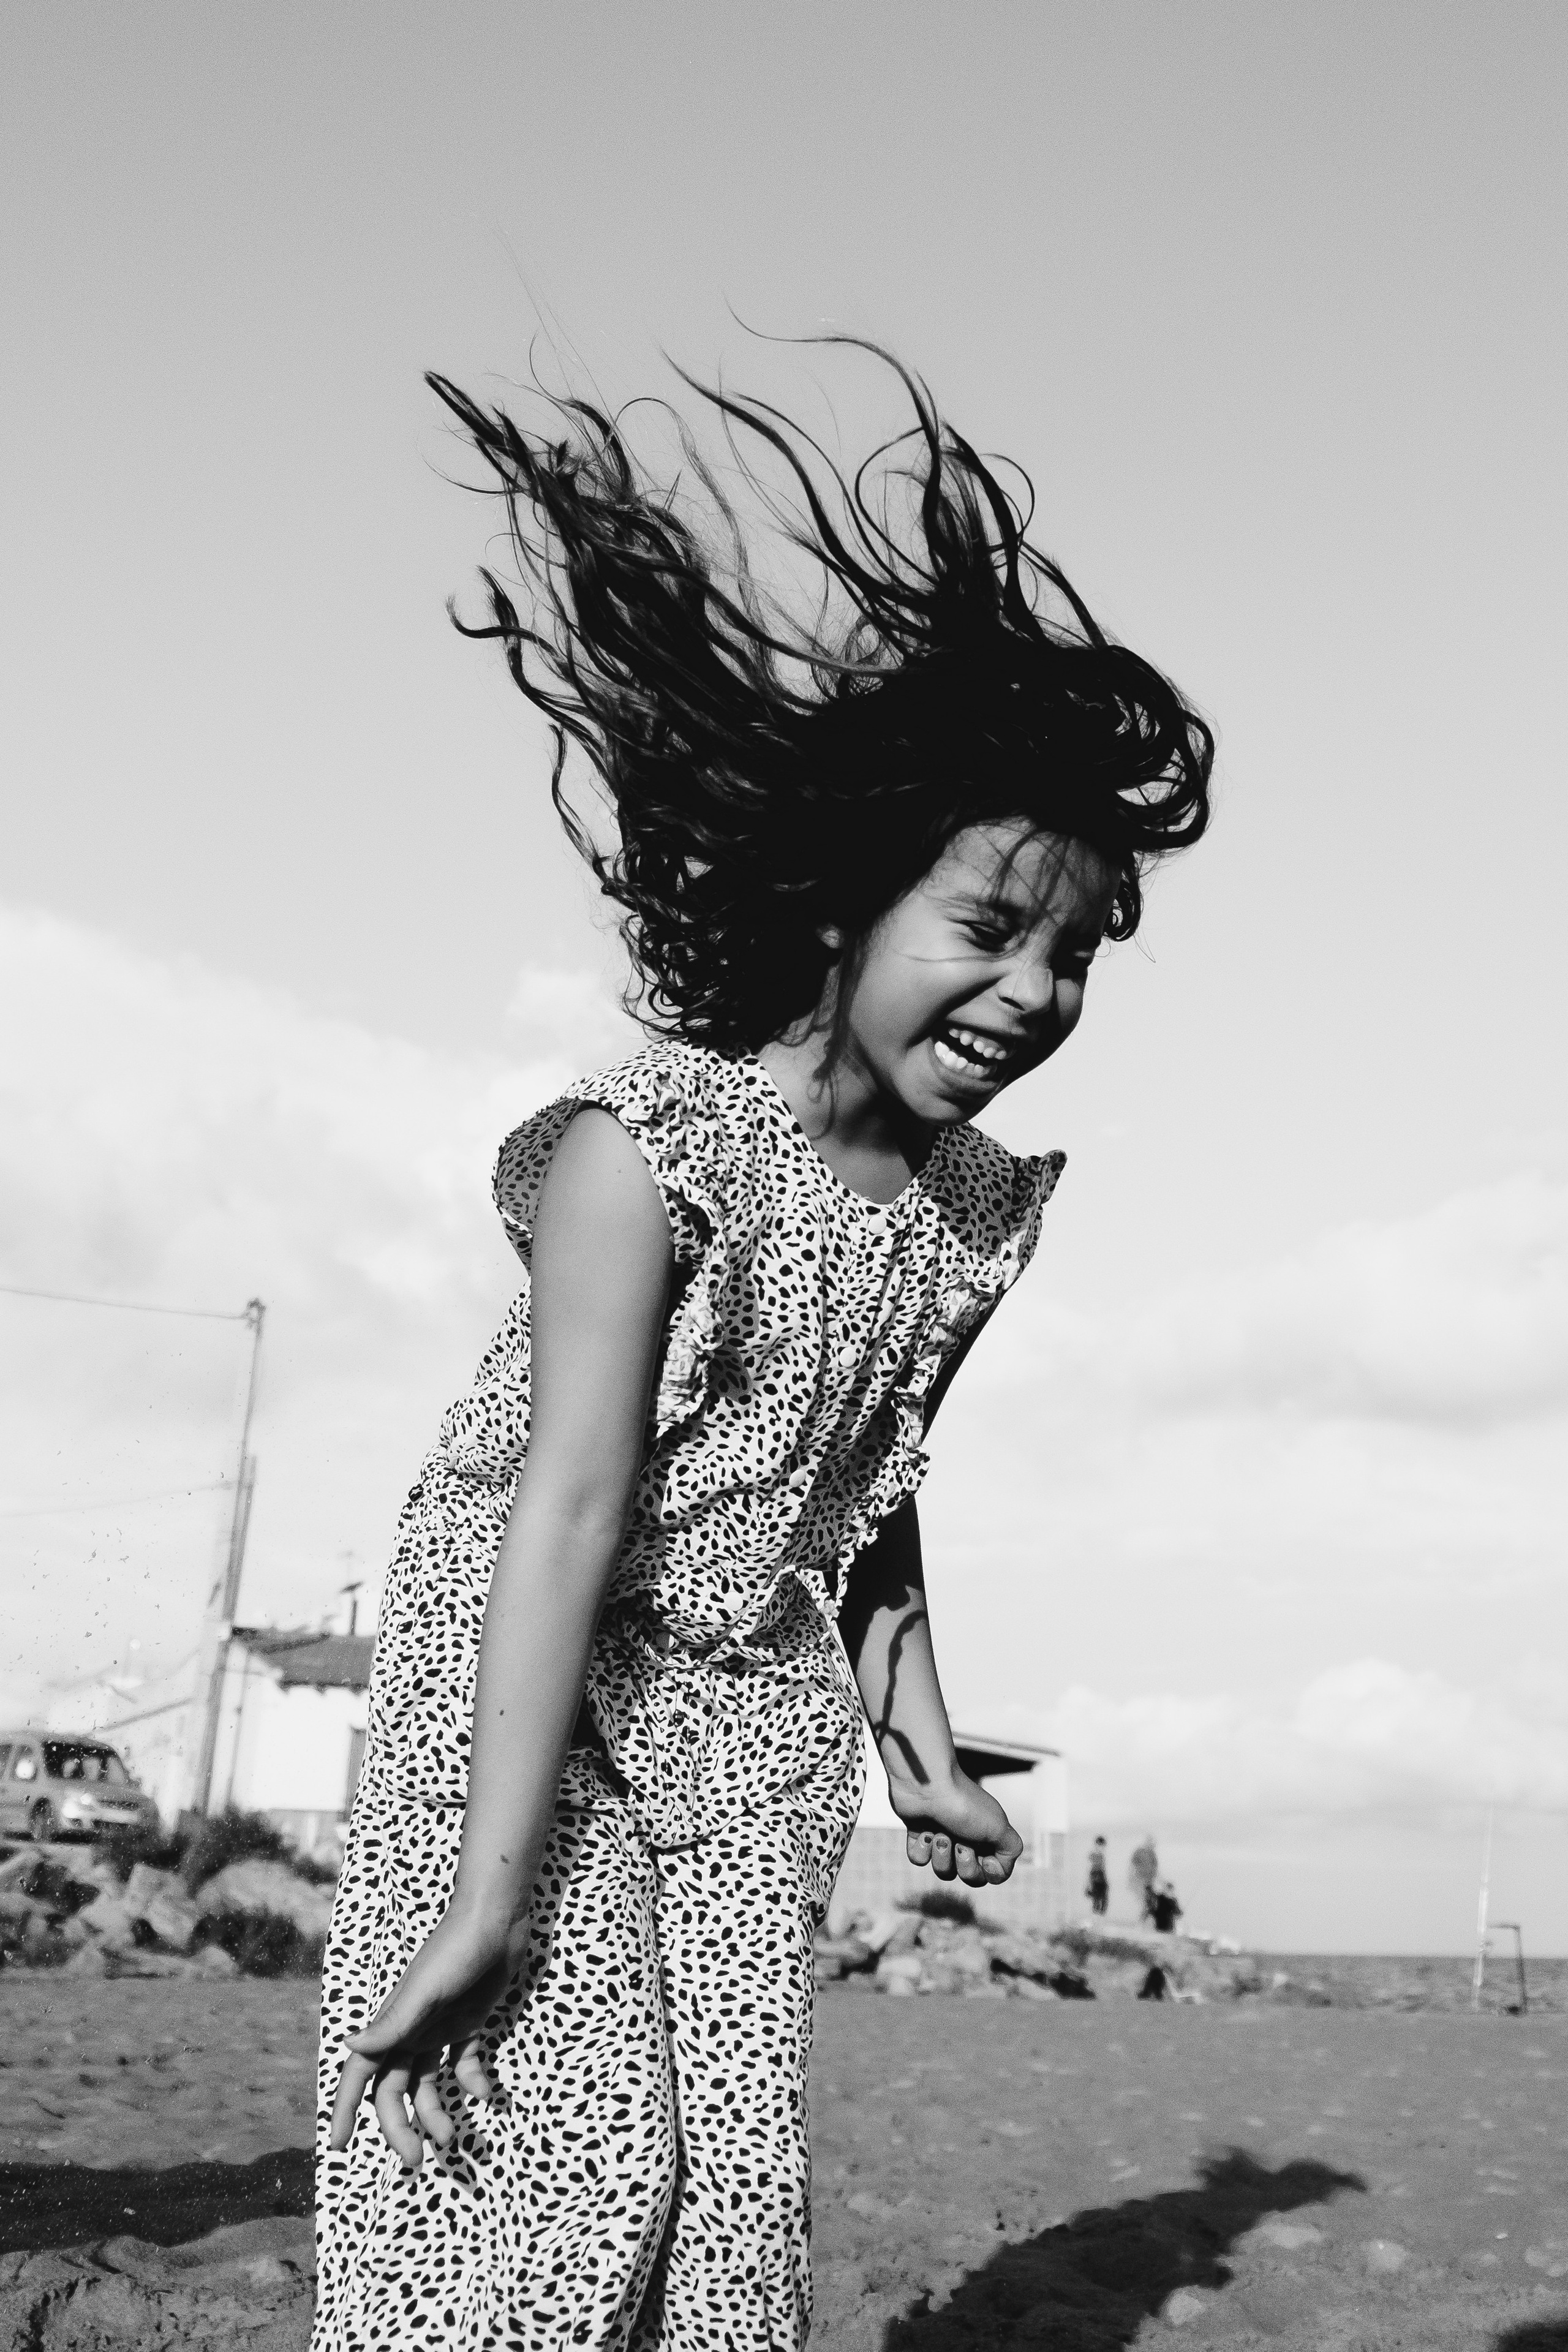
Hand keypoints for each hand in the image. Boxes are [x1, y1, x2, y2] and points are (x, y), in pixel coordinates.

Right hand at [328, 1901, 519, 2170]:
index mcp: (393, 2024)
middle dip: (401, 2127)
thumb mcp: (425, 1991)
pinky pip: (463, 2062)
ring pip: (426, 2083)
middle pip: (395, 2090)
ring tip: (454, 2139)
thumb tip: (350, 2046)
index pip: (360, 2074)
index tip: (337, 2147)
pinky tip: (488, 2094)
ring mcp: (438, 2027)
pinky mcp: (467, 2021)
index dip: (346, 2109)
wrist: (496, 1918)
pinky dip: (472, 2082)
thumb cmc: (456, 1950)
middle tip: (418, 2160)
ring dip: (435, 2113)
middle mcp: (410, 2030)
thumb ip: (392, 2023)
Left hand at [887, 1764, 1023, 1887]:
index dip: (990, 1873)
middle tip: (960, 1842)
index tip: (986, 1858)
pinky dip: (922, 1848)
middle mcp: (967, 1838)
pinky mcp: (919, 1834)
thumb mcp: (999, 1828)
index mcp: (988, 1836)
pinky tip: (923, 1830)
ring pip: (943, 1871)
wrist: (927, 1785)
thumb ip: (1011, 1851)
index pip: (993, 1875)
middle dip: (965, 1864)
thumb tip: (998, 1868)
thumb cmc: (964, 1805)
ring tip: (939, 1833)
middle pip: (970, 1877)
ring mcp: (943, 1836)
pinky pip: (920, 1859)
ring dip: (942, 1854)